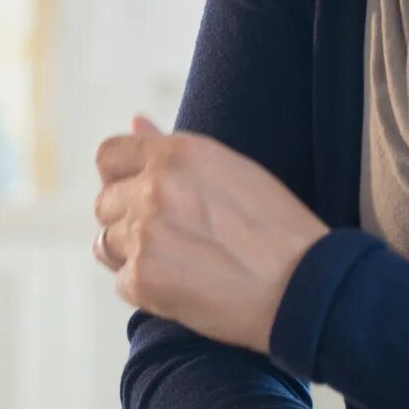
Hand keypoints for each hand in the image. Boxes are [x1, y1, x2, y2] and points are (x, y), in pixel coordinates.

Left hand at [92, 117, 327, 352]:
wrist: (304, 286)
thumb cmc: (276, 228)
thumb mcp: (229, 170)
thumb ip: (171, 147)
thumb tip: (134, 120)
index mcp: (177, 154)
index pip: (109, 156)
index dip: (120, 179)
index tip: (139, 197)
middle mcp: (153, 188)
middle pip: (103, 203)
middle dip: (127, 220)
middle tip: (174, 239)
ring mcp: (143, 234)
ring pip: (106, 243)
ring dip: (132, 255)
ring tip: (179, 263)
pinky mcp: (142, 278)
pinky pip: (121, 281)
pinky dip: (145, 289)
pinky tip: (184, 287)